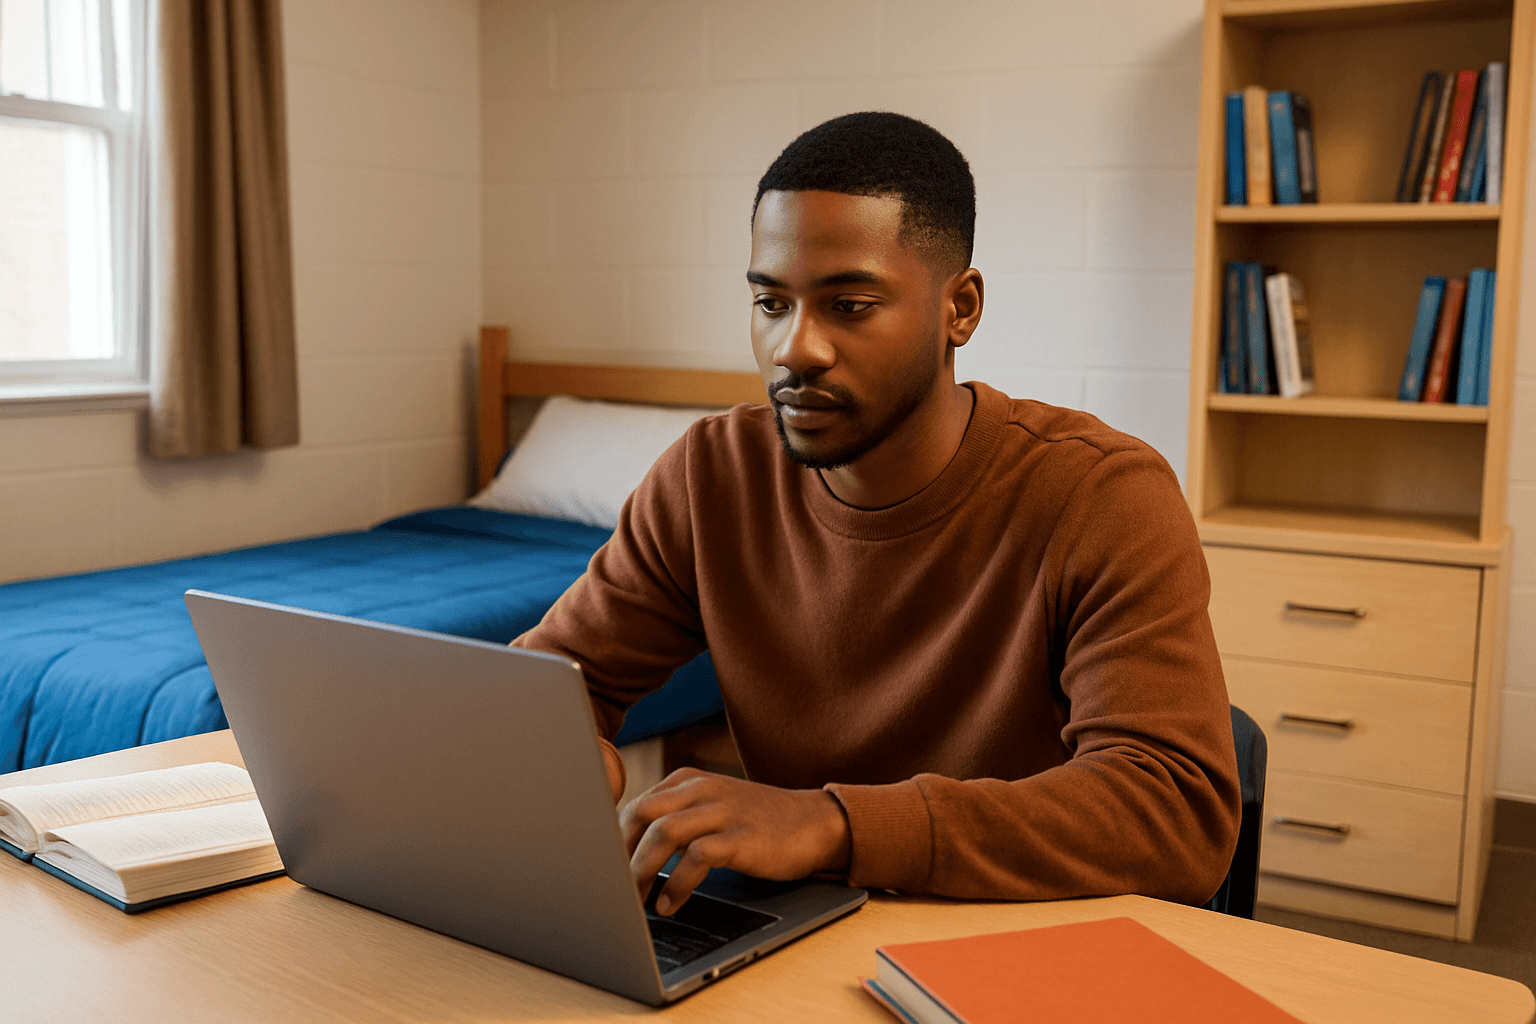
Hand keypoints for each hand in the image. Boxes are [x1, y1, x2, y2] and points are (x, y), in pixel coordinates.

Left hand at [621, 768, 851, 915]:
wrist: (813, 822)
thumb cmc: (755, 822)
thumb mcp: (710, 808)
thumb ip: (675, 819)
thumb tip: (627, 853)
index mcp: (688, 781)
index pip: (634, 806)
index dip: (613, 842)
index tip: (603, 872)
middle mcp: (702, 789)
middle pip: (641, 813)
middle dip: (620, 854)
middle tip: (612, 888)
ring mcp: (723, 811)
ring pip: (664, 832)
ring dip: (642, 871)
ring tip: (635, 901)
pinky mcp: (742, 837)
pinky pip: (698, 856)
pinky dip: (677, 884)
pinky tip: (671, 903)